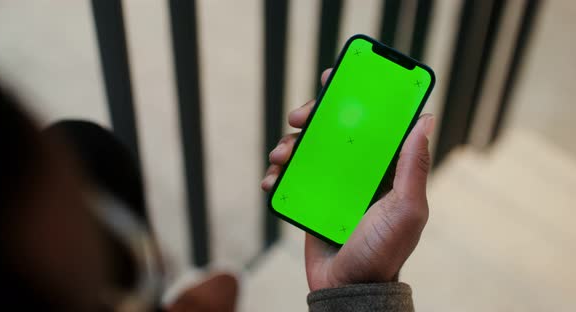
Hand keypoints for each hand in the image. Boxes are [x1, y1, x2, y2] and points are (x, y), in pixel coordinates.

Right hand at [261, 69, 434, 290]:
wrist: (349, 288)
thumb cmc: (383, 251)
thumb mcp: (407, 210)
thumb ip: (414, 167)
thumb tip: (427, 119)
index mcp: (384, 168)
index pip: (372, 123)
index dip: (356, 96)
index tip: (338, 78)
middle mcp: (358, 171)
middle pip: (333, 130)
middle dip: (313, 116)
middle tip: (300, 117)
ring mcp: (332, 184)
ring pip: (308, 149)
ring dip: (289, 144)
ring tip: (280, 155)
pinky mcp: (311, 198)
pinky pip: (291, 177)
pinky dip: (277, 174)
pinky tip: (271, 179)